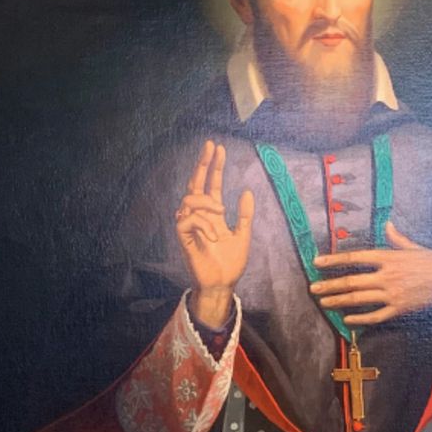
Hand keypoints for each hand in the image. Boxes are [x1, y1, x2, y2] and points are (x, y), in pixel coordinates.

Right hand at [176, 140, 254, 327]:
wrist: (223, 284)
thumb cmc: (230, 263)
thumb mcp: (243, 235)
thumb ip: (245, 215)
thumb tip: (247, 190)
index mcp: (213, 214)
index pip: (211, 184)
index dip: (213, 166)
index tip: (218, 148)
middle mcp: (199, 216)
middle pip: (195, 184)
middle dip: (203, 164)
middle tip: (211, 147)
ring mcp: (190, 226)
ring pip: (189, 199)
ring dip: (207, 202)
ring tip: (221, 212)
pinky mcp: (184, 238)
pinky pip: (187, 219)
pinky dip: (202, 223)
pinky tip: (213, 234)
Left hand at [309, 222, 431, 325]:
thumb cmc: (431, 259)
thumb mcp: (411, 246)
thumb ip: (395, 238)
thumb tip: (387, 224)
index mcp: (387, 257)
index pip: (354, 258)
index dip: (334, 261)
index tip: (317, 263)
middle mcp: (386, 275)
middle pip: (351, 281)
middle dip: (329, 285)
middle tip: (313, 289)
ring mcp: (392, 293)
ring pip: (359, 298)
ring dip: (338, 300)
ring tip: (323, 302)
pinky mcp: (399, 308)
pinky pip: (375, 315)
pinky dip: (360, 318)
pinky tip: (347, 319)